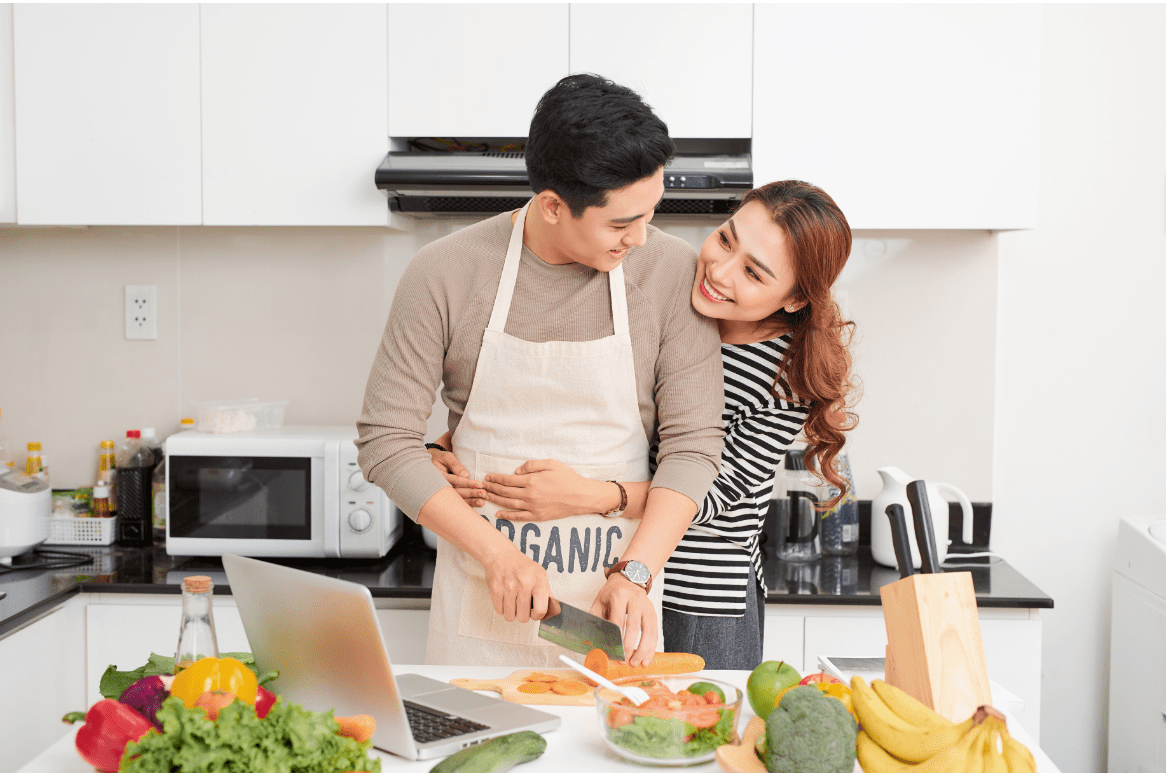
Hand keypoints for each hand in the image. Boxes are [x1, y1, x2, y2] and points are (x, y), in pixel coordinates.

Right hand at [427, 447, 485, 507]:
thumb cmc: (439, 459)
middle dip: (471, 493)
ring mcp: (442, 492)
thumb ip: (455, 464)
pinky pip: (456, 501)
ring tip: (482, 502)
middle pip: (457, 491)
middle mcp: (440, 486)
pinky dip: (467, 503)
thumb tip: (466, 475)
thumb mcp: (446, 457)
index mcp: (439, 476)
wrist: (430, 464)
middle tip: (483, 494)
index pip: (455, 481)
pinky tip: (476, 505)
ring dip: (470, 501)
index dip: (467, 483)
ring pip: (457, 498)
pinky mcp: (446, 496)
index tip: (479, 485)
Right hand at [481, 546, 555, 622]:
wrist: (501, 554)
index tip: (534, 613)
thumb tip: (554, 612)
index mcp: (538, 580)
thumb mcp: (540, 575)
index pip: (540, 610)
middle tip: (522, 605)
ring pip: (510, 616)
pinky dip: (502, 608)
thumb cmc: (522, 566)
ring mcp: (508, 586)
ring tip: (514, 601)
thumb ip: (548, 594)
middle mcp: (524, 582)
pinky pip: (500, 611)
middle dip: (523, 614)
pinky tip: (505, 598)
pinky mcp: (496, 589)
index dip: (537, 616)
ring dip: (512, 612)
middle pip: (524, 617)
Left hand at [482, 459, 610, 520]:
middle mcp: (530, 495)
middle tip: (481, 486)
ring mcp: (533, 507)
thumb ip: (532, 465)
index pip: (508, 479)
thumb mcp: (551, 464)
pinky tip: (498, 513)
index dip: (495, 478)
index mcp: (532, 480)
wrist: (582, 496)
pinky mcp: (537, 517)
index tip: (487, 477)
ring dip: (494, 500)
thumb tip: (516, 470)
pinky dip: (506, 515)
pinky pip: (518, 517)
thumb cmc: (568, 478)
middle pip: (504, 491)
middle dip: (491, 488)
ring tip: (484, 497)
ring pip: (508, 504)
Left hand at [591, 573, 657, 666]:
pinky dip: (651, 647)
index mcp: (619, 596)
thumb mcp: (599, 601)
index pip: (617, 621)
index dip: (614, 639)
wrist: (629, 580)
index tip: (611, 652)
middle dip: (628, 647)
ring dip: (643, 650)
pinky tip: (646, 658)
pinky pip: (655, 632)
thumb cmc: (612, 593)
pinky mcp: (653, 613)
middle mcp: (635, 600)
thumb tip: (593, 641)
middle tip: (623, 661)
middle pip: (633, 627)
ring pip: (648, 631)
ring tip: (636, 663)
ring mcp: (646, 607)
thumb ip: (596, 620)